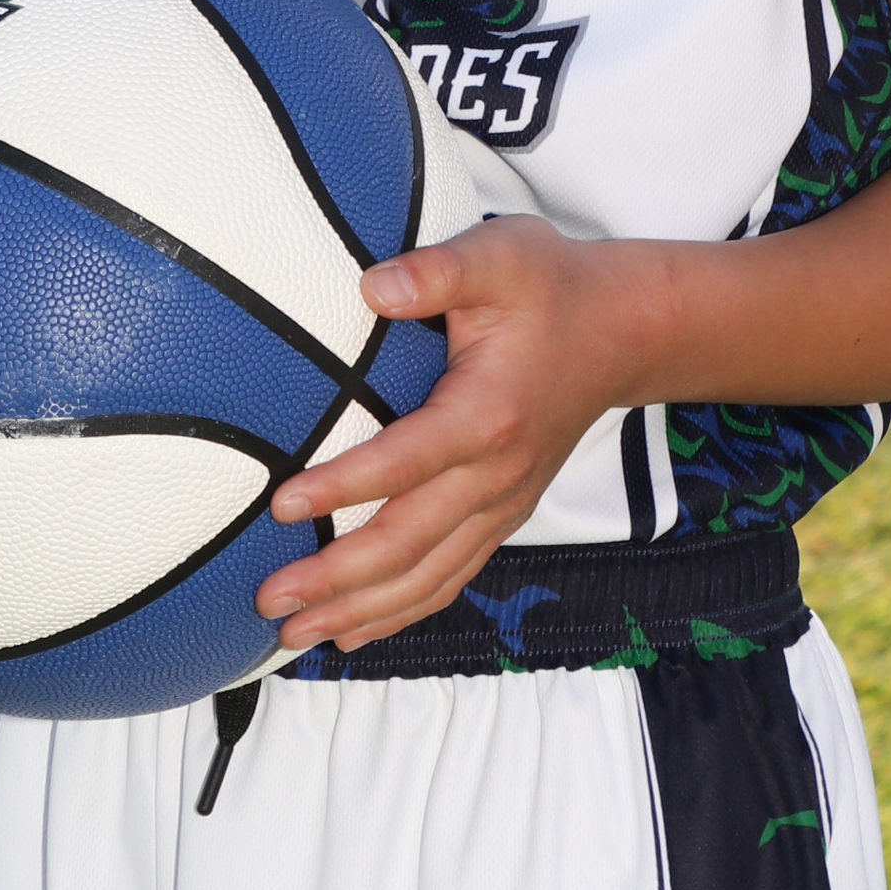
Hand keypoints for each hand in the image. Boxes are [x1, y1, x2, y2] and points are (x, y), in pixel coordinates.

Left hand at [254, 217, 650, 654]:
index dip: (341, 488)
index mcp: (486, 415)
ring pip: (426, 577)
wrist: (622, 330)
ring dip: (359, 611)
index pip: (403, 463)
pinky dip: (401, 611)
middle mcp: (497, 475)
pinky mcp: (505, 514)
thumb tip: (372, 286)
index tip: (281, 505)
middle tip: (268, 598)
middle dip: (335, 579)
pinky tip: (354, 630)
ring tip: (293, 632)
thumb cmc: (550, 286)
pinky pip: (450, 577)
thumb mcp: (500, 256)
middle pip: (408, 544)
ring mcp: (503, 503)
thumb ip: (436, 271)